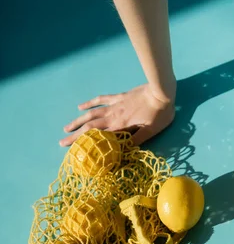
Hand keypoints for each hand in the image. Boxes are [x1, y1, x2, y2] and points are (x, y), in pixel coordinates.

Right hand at [60, 83, 174, 145]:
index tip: (72, 150)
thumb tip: (122, 151)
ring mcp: (114, 105)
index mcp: (120, 126)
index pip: (98, 137)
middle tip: (61, 142)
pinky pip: (100, 100)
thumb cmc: (159, 114)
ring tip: (66, 127)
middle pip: (90, 126)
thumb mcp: (151, 131)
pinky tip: (80, 106)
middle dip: (75, 135)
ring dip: (77, 120)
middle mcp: (113, 116)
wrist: (161, 92)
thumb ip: (136, 140)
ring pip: (91, 114)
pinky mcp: (118, 97)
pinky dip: (89, 103)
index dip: (84, 143)